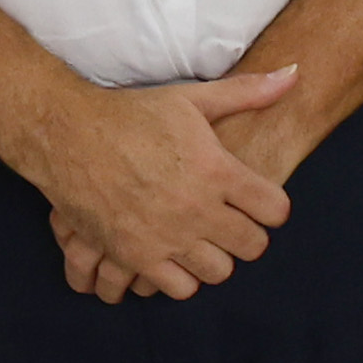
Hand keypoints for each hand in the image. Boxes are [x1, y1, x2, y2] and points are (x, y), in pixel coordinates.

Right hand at [14, 67, 296, 297]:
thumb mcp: (191, 99)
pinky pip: (180, 289)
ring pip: (220, 272)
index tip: (257, 202)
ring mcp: (167, 235)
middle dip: (247, 236)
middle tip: (230, 222)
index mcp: (217, 168)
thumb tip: (295, 73)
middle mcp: (197, 207)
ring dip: (215, 257)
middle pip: (253, 247)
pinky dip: (181, 277)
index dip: (271, 207)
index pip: (275, 210)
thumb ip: (247, 92)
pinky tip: (173, 255)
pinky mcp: (136, 256)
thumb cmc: (131, 114)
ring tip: (201, 240)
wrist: (67, 134)